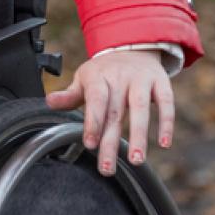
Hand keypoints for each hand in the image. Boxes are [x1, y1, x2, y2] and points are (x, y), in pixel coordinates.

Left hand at [44, 50, 173, 175]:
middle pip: (115, 113)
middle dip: (111, 142)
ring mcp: (141, 79)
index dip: (93, 122)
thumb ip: (69, 95)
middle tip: (107, 168)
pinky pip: (166, 102)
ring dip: (139, 135)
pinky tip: (164, 143)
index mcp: (98, 78)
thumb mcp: (84, 79)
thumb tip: (49, 102)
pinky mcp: (160, 82)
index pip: (95, 100)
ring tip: (136, 160)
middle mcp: (120, 78)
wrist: (132, 46)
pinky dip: (166, 122)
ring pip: (141, 108)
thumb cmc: (104, 71)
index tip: (90, 144)